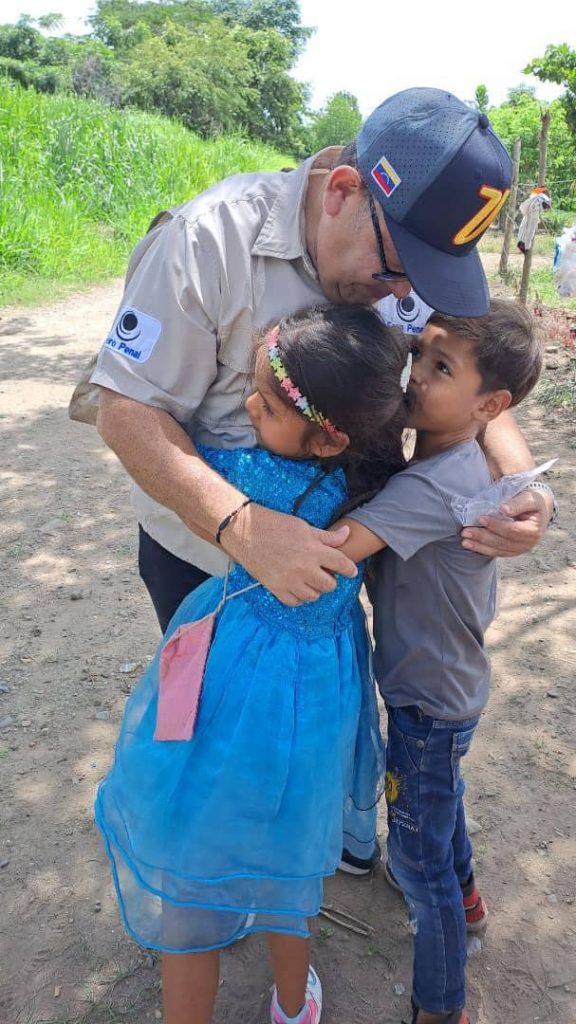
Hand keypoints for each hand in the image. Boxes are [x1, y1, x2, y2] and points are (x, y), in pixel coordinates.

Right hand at [223, 505, 356, 605]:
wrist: (245, 530)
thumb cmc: (274, 524)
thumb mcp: (303, 526)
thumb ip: (326, 536)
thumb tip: (346, 533)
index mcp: (313, 550)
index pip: (341, 563)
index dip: (349, 569)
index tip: (351, 571)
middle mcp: (304, 568)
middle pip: (329, 585)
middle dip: (331, 580)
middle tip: (325, 574)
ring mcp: (289, 580)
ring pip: (313, 595)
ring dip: (315, 589)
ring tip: (311, 581)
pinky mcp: (275, 588)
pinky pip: (295, 602)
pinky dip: (299, 597)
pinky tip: (298, 588)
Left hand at [461, 488, 550, 557]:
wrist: (540, 511)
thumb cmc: (533, 502)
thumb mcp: (530, 498)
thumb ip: (518, 503)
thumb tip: (503, 509)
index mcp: (533, 530)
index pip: (512, 530)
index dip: (496, 525)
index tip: (481, 518)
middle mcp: (528, 544)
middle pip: (502, 542)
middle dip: (483, 537)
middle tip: (465, 532)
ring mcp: (520, 549)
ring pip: (498, 549)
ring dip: (480, 545)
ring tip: (464, 541)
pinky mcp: (513, 551)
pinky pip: (497, 552)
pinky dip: (483, 549)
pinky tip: (471, 545)